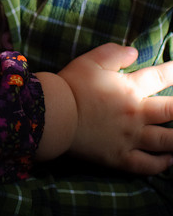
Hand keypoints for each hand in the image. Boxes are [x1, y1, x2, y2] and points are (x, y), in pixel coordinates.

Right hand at [38, 43, 172, 173]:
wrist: (54, 114)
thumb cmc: (72, 85)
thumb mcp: (92, 60)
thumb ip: (115, 53)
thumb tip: (134, 51)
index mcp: (130, 89)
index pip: (160, 77)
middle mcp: (136, 114)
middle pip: (171, 111)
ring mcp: (130, 138)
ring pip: (165, 141)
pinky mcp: (120, 157)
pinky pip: (147, 165)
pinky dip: (161, 164)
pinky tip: (169, 160)